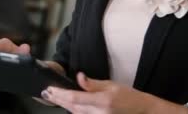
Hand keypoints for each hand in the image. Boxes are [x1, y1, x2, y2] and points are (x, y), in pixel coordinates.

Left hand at [40, 72, 156, 113]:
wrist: (143, 111)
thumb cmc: (129, 97)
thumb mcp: (112, 85)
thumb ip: (93, 84)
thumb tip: (78, 76)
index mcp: (103, 102)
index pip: (75, 98)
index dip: (60, 94)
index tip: (50, 89)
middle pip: (72, 107)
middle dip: (57, 99)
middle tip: (45, 93)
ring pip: (75, 113)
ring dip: (63, 105)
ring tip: (51, 96)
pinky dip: (73, 110)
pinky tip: (65, 104)